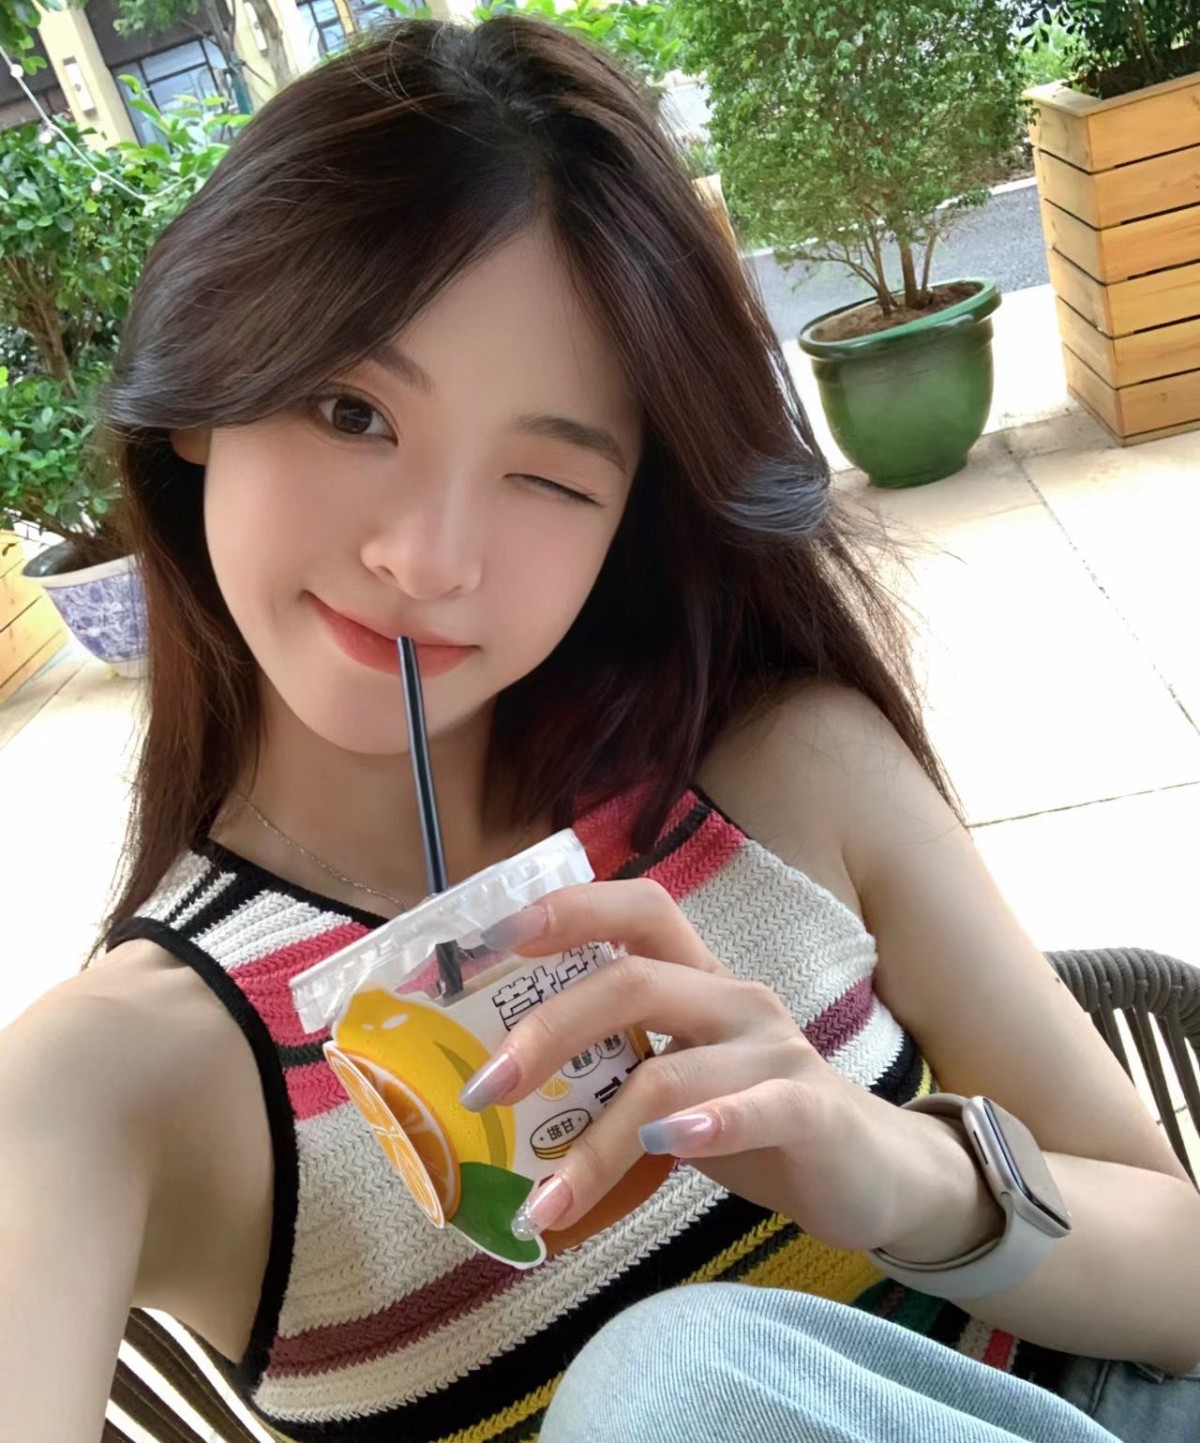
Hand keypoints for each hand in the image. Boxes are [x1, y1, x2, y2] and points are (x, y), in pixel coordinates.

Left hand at [459, 878, 987, 1254]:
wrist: (872, 1171)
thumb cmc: (751, 1119)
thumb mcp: (679, 1079)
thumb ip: (610, 1067)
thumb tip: (496, 1089)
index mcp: (696, 979)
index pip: (636, 910)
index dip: (568, 910)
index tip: (489, 938)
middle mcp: (732, 999)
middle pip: (633, 981)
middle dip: (549, 1029)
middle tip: (485, 1089)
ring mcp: (775, 1051)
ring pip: (670, 1074)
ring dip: (598, 1142)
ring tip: (545, 1200)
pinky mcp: (812, 1110)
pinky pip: (757, 1106)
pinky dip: (707, 1125)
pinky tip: (668, 1149)